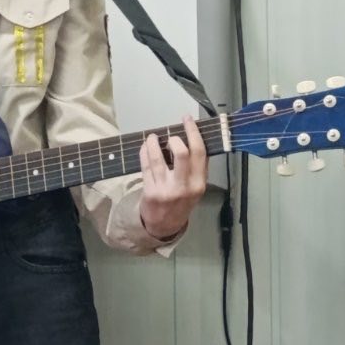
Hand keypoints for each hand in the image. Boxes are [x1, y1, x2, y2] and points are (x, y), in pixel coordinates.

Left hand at [138, 116, 207, 241]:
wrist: (164, 226)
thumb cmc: (182, 201)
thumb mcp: (195, 188)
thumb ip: (196, 167)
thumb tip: (191, 136)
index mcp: (199, 183)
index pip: (199, 153)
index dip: (193, 132)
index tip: (187, 119)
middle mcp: (184, 187)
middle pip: (181, 153)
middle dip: (175, 138)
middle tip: (171, 136)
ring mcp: (165, 189)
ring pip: (158, 158)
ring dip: (153, 142)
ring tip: (152, 137)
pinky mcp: (149, 191)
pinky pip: (145, 165)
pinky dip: (144, 151)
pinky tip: (145, 147)